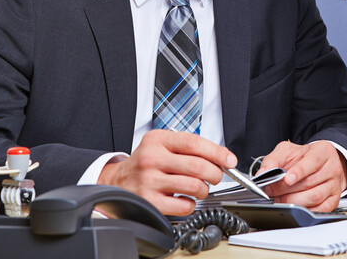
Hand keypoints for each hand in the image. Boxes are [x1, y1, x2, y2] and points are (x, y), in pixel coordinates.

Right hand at [98, 129, 236, 215]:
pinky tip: (184, 199)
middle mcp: (151, 159)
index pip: (194, 143)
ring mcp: (149, 181)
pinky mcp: (150, 202)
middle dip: (215, 173)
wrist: (117, 181)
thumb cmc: (145, 163)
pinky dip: (191, 204)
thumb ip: (188, 148)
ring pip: (194, 186)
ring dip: (204, 190)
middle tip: (216, 176)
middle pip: (197, 166)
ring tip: (199, 188)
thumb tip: (221, 158)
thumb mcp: (161, 145)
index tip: (229, 160)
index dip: (217, 152)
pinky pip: (184, 206)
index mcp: (157, 140)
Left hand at [258, 141, 346, 211]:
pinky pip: (320, 209)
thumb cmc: (303, 157)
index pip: (313, 161)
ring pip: (315, 197)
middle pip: (310, 182)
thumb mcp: (287, 151)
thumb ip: (273, 160)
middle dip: (287, 189)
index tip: (286, 179)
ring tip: (279, 198)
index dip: (299, 171)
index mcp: (322, 151)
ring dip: (293, 201)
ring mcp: (334, 185)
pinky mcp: (333, 200)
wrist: (320, 165)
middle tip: (272, 191)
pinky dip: (304, 210)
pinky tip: (293, 206)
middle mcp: (332, 168)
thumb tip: (263, 173)